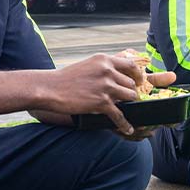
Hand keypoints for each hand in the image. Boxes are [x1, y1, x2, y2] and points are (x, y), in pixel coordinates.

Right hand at [46, 56, 174, 134]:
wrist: (50, 88)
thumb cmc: (66, 78)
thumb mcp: (88, 65)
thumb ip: (104, 67)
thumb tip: (118, 72)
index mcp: (105, 60)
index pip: (131, 64)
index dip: (138, 74)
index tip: (139, 80)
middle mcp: (107, 71)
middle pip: (131, 83)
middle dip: (131, 92)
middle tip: (129, 98)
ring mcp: (106, 87)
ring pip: (130, 96)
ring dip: (129, 104)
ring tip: (126, 110)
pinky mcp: (101, 102)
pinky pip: (120, 115)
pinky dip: (125, 124)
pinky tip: (128, 129)